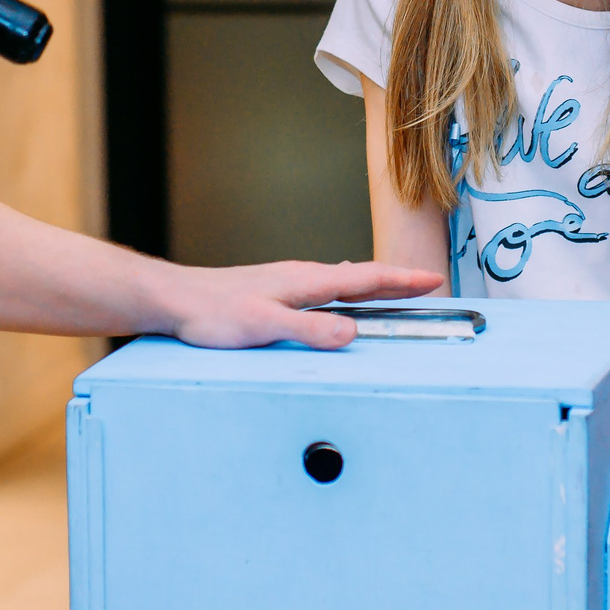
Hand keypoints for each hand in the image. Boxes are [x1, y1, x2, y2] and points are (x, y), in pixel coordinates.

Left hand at [158, 260, 442, 348]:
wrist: (177, 299)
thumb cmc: (214, 312)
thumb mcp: (264, 325)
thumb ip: (309, 330)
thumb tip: (351, 333)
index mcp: (307, 282)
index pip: (366, 278)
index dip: (402, 280)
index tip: (432, 279)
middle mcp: (302, 277)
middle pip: (361, 276)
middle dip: (397, 280)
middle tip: (428, 283)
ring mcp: (289, 282)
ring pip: (344, 281)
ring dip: (375, 284)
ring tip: (397, 288)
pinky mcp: (277, 291)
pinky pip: (327, 287)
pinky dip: (350, 290)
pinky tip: (342, 297)